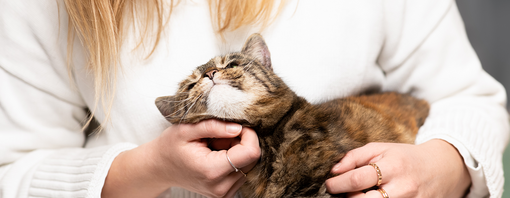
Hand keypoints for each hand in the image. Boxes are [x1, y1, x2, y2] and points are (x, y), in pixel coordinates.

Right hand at [102, 119, 260, 197]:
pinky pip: (242, 172)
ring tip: (216, 145)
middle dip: (242, 142)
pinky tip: (217, 155)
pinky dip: (234, 160)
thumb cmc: (170, 147)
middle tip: (221, 135)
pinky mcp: (225, 194)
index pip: (250, 153)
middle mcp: (220, 187)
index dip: (249, 135)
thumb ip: (213, 126)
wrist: (159, 168)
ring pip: (248, 165)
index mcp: (211, 170)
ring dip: (237, 151)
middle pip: (252, 159)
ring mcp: (223, 193)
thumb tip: (238, 128)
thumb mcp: (186, 129)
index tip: (237, 125)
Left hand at [325, 140, 470, 197]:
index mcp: (393, 166)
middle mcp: (403, 187)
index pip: (359, 178)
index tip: (329, 184)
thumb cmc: (404, 157)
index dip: (338, 184)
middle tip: (341, 193)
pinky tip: (373, 197)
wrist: (442, 168)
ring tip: (358, 195)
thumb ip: (355, 157)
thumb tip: (334, 170)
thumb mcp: (380, 148)